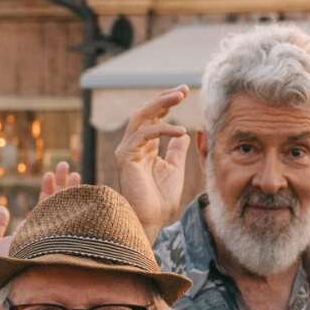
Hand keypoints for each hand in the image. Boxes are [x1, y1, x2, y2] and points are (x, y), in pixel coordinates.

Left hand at [0, 160, 82, 259]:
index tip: (49, 173)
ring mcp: (56, 235)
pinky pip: (72, 220)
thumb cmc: (0, 268)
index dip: (48, 189)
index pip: (45, 205)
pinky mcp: (61, 240)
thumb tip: (2, 208)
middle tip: (67, 166)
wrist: (10, 283)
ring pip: (67, 209)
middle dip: (63, 184)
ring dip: (71, 190)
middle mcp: (48, 231)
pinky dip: (76, 206)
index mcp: (35, 230)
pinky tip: (79, 190)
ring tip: (74, 173)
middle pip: (59, 203)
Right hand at [112, 86, 192, 234]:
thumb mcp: (174, 168)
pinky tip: (181, 131)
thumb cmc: (161, 199)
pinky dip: (162, 130)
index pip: (154, 118)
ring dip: (161, 104)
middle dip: (163, 98)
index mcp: (144, 147)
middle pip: (145, 112)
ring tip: (180, 96)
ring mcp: (126, 150)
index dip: (167, 104)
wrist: (151, 220)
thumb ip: (176, 150)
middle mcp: (133, 145)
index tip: (185, 92)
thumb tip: (184, 133)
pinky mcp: (125, 157)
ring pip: (140, 117)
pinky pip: (143, 135)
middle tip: (183, 89)